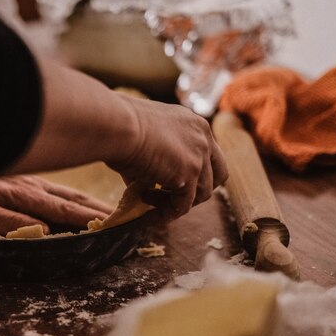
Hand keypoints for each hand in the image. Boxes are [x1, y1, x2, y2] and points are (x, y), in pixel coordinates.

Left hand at [0, 175, 112, 234]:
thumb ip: (8, 220)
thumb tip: (45, 231)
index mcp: (25, 197)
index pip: (64, 212)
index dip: (90, 222)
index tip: (113, 227)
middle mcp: (34, 188)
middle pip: (75, 202)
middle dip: (102, 213)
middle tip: (127, 219)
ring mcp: (31, 181)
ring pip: (69, 194)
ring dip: (94, 205)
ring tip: (114, 213)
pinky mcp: (24, 180)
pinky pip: (58, 189)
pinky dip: (77, 198)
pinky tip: (81, 201)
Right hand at [112, 94, 227, 219]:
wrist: (116, 124)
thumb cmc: (118, 126)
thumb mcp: (143, 138)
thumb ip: (152, 160)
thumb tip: (144, 187)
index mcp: (193, 124)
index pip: (207, 153)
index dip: (194, 172)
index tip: (171, 182)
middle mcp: (203, 137)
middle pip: (218, 174)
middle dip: (199, 190)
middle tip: (174, 198)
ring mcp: (199, 155)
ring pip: (202, 193)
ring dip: (177, 202)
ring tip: (148, 199)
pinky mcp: (190, 173)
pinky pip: (183, 204)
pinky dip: (167, 212)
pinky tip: (147, 209)